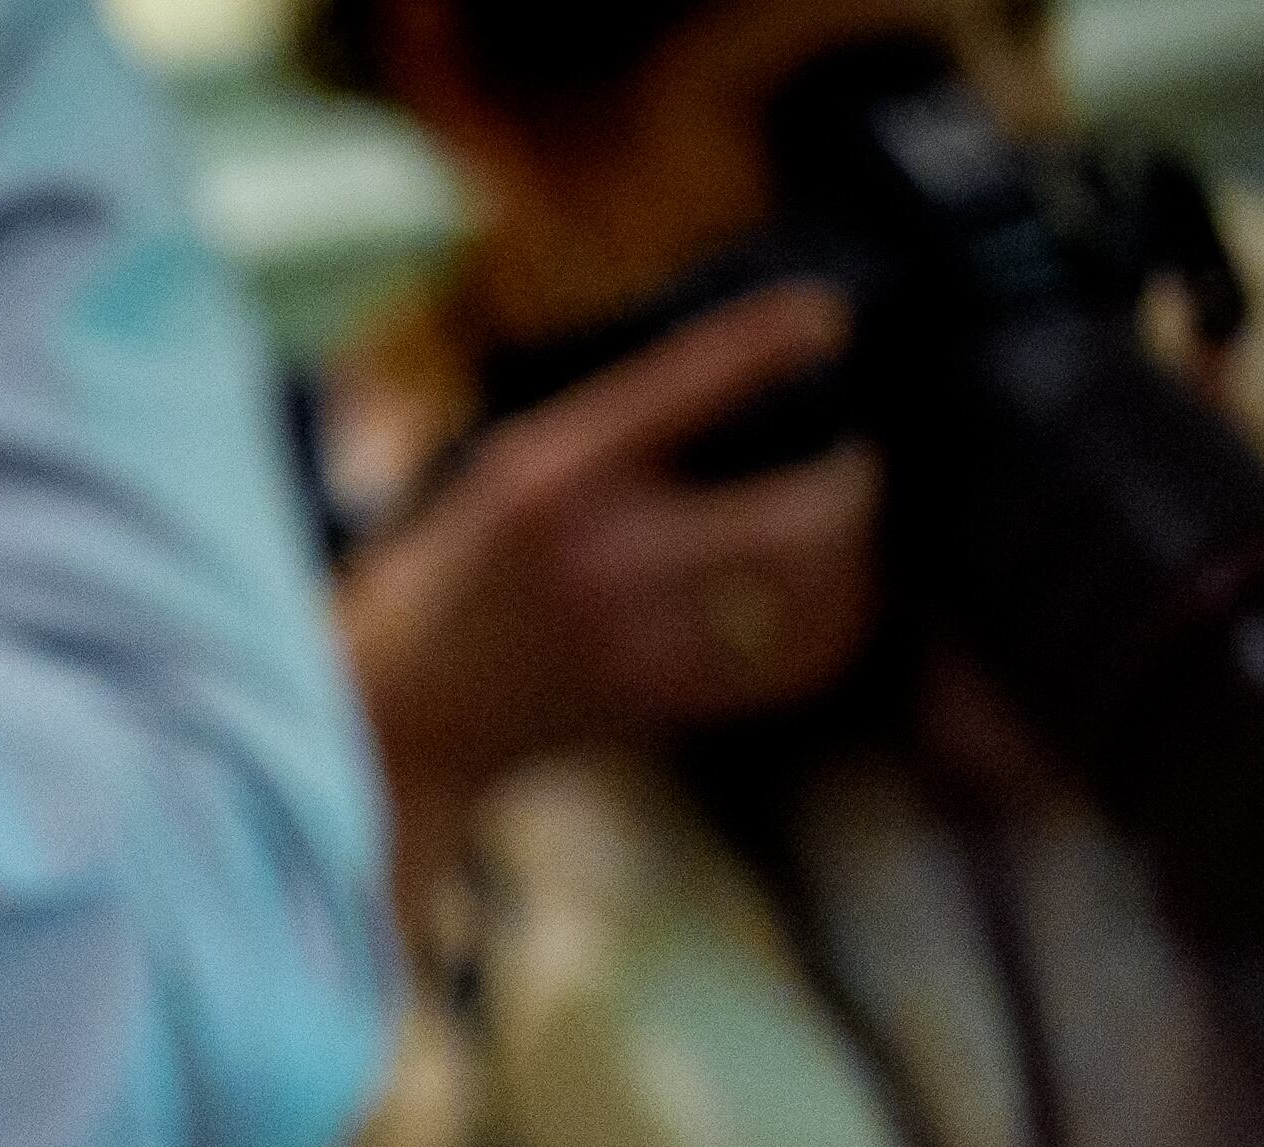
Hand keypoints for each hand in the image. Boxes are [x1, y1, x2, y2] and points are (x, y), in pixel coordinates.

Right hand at [343, 283, 882, 903]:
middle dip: (852, 477)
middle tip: (854, 454)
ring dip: (853, 548)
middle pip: (802, 510)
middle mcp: (601, 559)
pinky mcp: (668, 700)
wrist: (408, 712)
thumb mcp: (511, 464)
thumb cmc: (464, 571)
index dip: (768, 341)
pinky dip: (834, 617)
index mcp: (550, 479)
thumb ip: (619, 425)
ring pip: (821, 589)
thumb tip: (761, 368)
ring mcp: (641, 640)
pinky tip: (820, 594)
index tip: (826, 319)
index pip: (684, 386)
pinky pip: (800, 657)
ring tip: (837, 520)